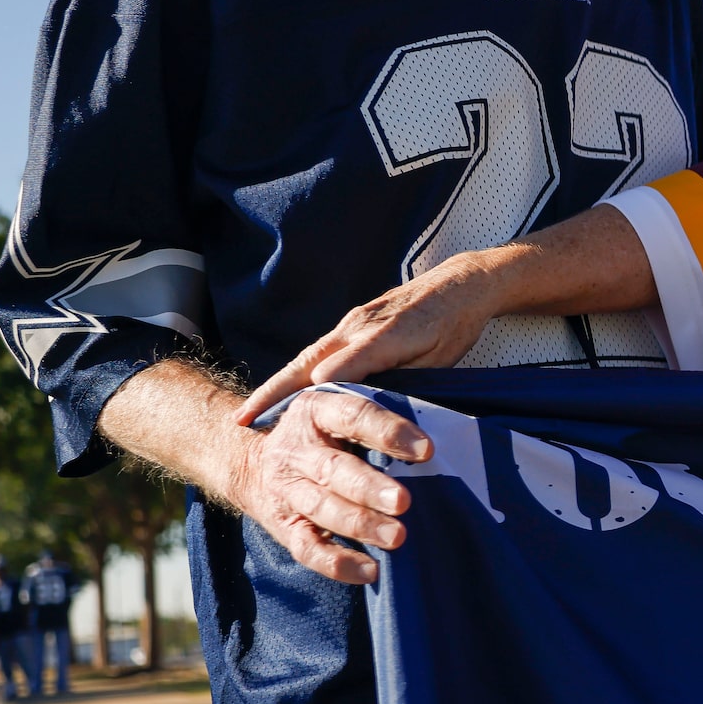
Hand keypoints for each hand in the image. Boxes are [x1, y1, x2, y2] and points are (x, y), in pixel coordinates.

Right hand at [225, 389, 432, 584]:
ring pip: (322, 508)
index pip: (352, 416)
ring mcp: (287, 490)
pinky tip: (370, 571)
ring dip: (359, 524)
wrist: (247, 462)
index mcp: (314, 412)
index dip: (388, 431)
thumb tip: (435, 441)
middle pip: (333, 469)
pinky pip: (307, 548)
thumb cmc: (320, 434)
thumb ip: (375, 421)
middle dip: (369, 487)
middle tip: (403, 501)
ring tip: (397, 537)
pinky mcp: (285, 526)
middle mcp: (296, 451)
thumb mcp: (335, 412)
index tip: (426, 450)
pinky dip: (337, 563)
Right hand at [234, 255, 502, 426]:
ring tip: (250, 413)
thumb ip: (410, 381)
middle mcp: (357, 326)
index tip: (289, 417)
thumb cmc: (455, 325)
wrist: (460, 284)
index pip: (341, 368)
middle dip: (274, 390)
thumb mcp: (442, 358)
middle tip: (242, 420)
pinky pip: (318, 351)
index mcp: (382, 337)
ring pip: (307, 356)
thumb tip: (381, 412)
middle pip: (307, 361)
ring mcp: (351, 322)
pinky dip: (296, 373)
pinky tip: (284, 394)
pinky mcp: (353, 323)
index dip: (315, 393)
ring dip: (278, 383)